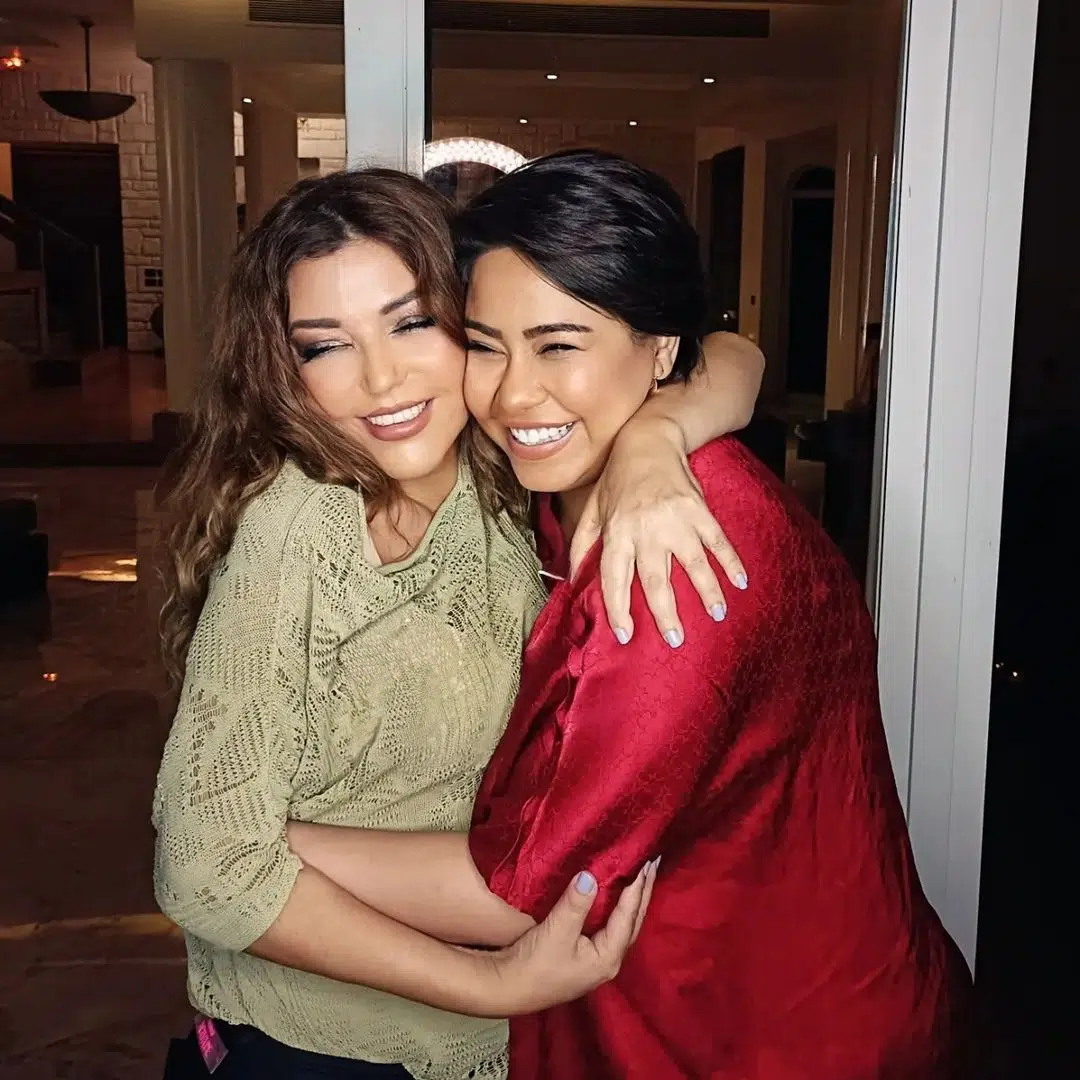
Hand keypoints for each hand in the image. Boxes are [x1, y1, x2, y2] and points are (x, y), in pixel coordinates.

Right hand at [481, 861, 656, 1015]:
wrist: (508, 989)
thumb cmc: (535, 964)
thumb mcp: (557, 931)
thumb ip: (576, 903)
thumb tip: (591, 875)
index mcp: (608, 957)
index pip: (628, 916)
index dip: (637, 888)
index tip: (645, 862)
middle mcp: (609, 960)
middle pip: (633, 921)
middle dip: (643, 892)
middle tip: (653, 863)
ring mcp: (598, 960)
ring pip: (623, 925)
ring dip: (632, 900)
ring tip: (640, 876)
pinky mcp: (586, 957)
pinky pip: (610, 927)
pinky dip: (617, 908)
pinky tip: (615, 897)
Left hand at [572, 416, 746, 646]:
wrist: (648, 440)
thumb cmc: (617, 479)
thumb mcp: (592, 509)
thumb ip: (582, 544)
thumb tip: (571, 579)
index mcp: (617, 532)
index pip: (614, 577)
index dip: (618, 607)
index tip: (625, 635)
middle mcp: (645, 529)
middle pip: (655, 578)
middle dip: (665, 612)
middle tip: (676, 638)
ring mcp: (674, 518)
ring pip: (693, 562)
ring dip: (707, 591)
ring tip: (717, 614)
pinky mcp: (698, 509)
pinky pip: (717, 540)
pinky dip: (730, 561)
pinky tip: (740, 582)